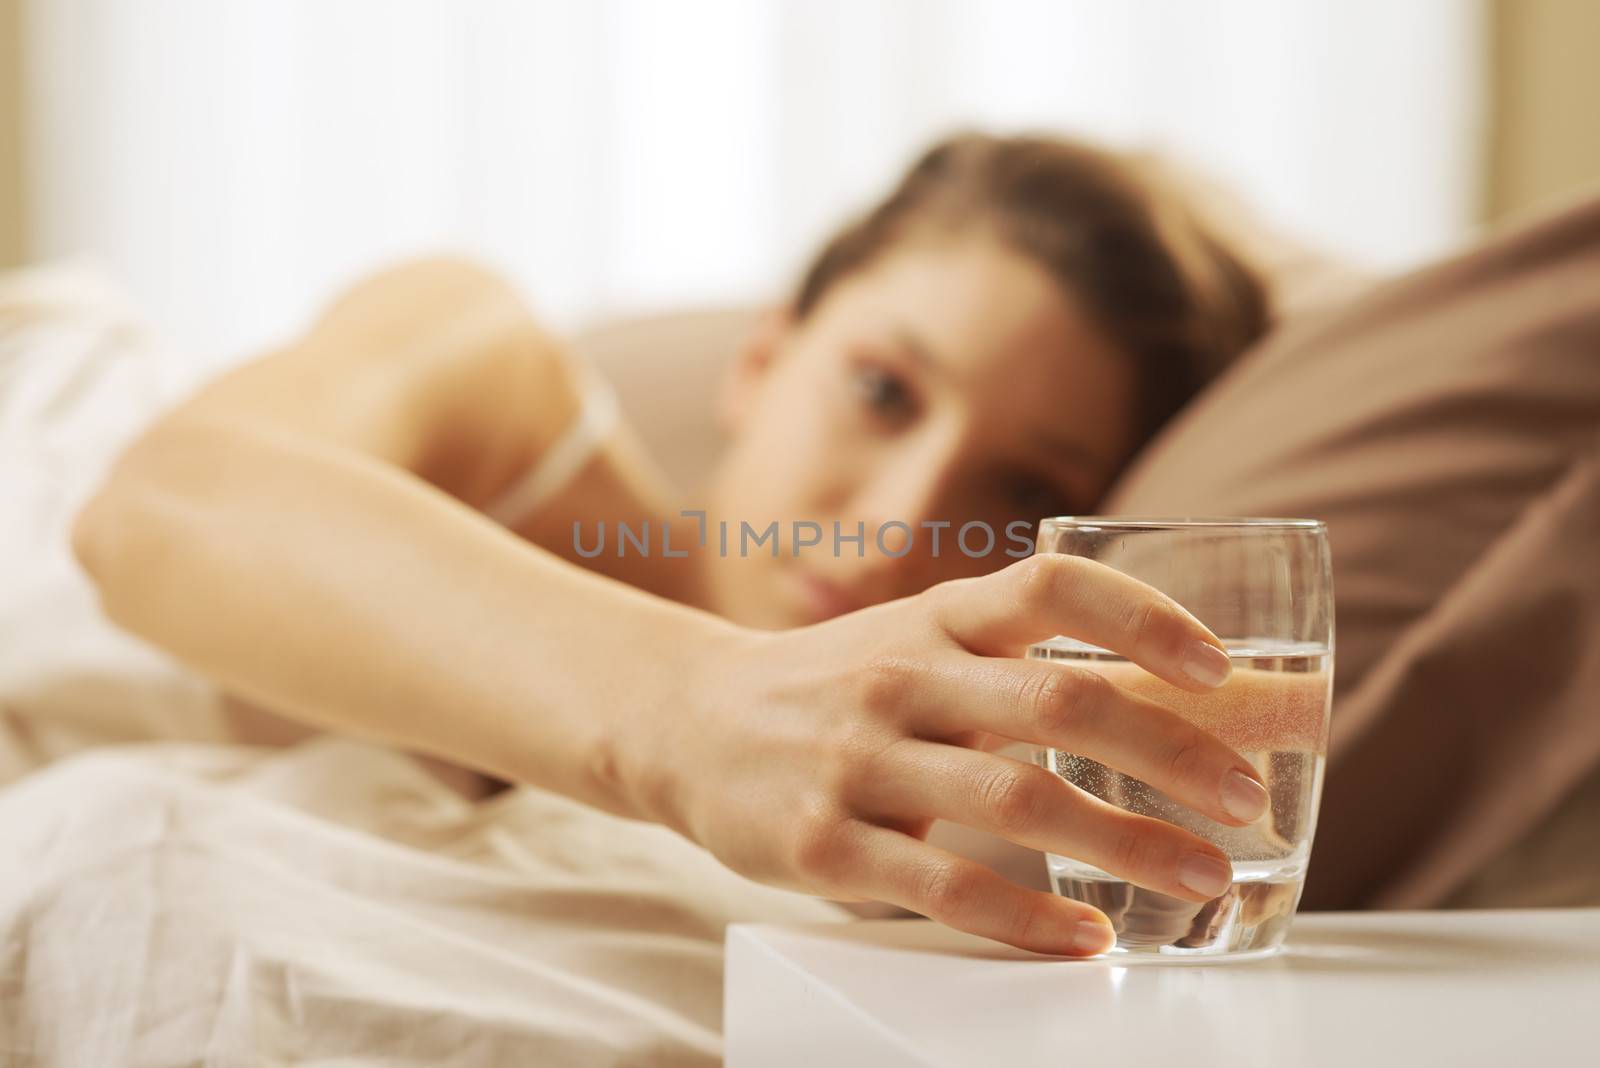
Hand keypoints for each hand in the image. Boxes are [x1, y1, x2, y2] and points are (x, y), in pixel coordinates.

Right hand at [637, 553, 1266, 956]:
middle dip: (1171, 750)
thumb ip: (1019, 666)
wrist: (688, 723)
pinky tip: (1086, 938)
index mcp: (936, 620)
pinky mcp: (825, 843)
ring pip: (1016, 799)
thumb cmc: (834, 687)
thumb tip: (1178, 696)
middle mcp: (901, 677)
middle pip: (1058, 702)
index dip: (1142, 616)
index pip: (1050, 588)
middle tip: (1247, 796)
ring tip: (1206, 876)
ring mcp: (859, 761)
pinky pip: (944, 886)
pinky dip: (1028, 916)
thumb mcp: (917, 650)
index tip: (1218, 664)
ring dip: (1128, 842)